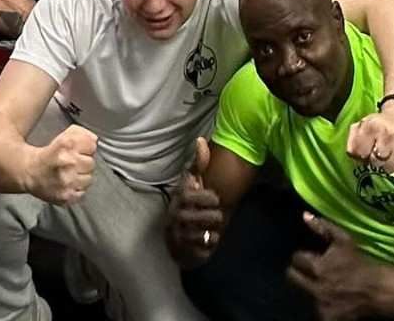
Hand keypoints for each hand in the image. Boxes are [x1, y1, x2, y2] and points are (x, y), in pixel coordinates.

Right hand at [30, 124, 97, 204]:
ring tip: (71, 174)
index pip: (92, 145)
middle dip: (84, 162)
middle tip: (73, 163)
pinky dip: (77, 189)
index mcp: (67, 144)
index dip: (87, 148)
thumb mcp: (63, 136)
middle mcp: (68, 162)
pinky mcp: (66, 196)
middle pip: (92, 163)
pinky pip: (83, 193)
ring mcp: (67, 181)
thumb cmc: (48, 154)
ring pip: (89, 179)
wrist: (30, 172)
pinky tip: (69, 184)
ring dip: (82, 177)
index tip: (80, 150)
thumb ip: (82, 133)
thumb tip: (95, 140)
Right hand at [168, 137, 225, 263]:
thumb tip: (201, 139)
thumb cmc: (191, 204)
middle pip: (187, 217)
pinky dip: (203, 251)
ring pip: (189, 236)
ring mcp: (176, 235)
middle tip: (220, 216)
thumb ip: (199, 164)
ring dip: (206, 234)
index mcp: (177, 198)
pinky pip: (191, 253)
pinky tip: (211, 245)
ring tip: (217, 232)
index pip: (186, 196)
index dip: (202, 197)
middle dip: (206, 217)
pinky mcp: (181, 252)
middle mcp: (173, 216)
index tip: (217, 198)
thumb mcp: (195, 182)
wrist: (180, 235)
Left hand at [287, 215, 379, 319]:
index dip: (300, 256)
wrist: (375, 288)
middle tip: (307, 272)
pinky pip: (318, 311)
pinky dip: (322, 306)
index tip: (305, 257)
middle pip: (293, 278)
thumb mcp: (343, 239)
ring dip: (311, 289)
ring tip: (320, 285)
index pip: (297, 259)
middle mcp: (316, 287)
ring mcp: (322, 304)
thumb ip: (322, 227)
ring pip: (306, 295)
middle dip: (296, 272)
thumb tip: (304, 215)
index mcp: (317, 266)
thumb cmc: (358, 261)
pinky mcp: (329, 317)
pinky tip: (328, 300)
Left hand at [346, 106, 393, 176]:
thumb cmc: (379, 125)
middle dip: (372, 161)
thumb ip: (352, 139)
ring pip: (389, 168)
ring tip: (385, 157)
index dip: (360, 155)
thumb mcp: (362, 125)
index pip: (360, 152)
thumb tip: (352, 154)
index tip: (363, 153)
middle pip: (375, 162)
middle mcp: (388, 135)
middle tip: (375, 155)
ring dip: (385, 166)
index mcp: (372, 126)